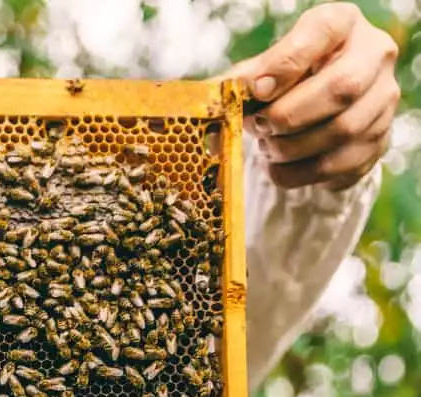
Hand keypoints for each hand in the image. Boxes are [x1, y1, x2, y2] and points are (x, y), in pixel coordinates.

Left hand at [220, 2, 398, 190]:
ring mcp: (384, 99)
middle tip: (259, 127)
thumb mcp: (268, 65)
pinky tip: (280, 167)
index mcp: (342, 24)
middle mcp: (374, 56)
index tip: (255, 90)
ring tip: (267, 148)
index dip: (286, 64)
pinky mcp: (381, 139)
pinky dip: (302, 173)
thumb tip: (213, 96)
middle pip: (341, 88)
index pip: (323, 31)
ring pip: (344, 131)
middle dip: (289, 115)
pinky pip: (344, 164)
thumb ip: (245, 77)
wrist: (324, 100)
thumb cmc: (289, 76)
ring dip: (293, 147)